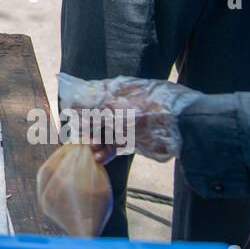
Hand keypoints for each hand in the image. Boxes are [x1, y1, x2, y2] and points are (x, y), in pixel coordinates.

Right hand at [59, 72, 201, 163]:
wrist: (179, 126)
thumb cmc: (144, 109)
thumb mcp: (113, 106)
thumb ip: (89, 107)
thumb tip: (70, 106)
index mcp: (116, 89)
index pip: (90, 96)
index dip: (79, 108)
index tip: (70, 119)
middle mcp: (120, 104)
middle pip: (96, 117)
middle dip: (87, 129)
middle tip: (81, 140)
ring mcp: (128, 122)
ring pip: (105, 133)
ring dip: (96, 142)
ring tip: (92, 151)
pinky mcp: (136, 139)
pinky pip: (117, 145)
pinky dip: (108, 152)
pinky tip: (99, 159)